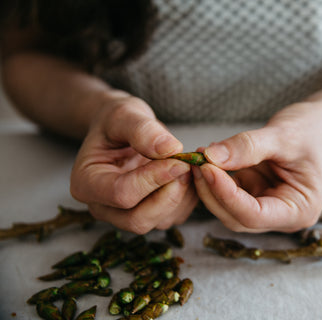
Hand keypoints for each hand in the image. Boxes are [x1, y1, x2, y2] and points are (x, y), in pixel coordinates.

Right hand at [70, 93, 197, 232]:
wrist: (123, 130)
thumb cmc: (118, 121)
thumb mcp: (125, 114)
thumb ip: (142, 130)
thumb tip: (170, 149)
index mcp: (86, 184)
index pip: (122, 193)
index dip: (154, 179)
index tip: (179, 159)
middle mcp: (103, 208)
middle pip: (139, 219)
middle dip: (169, 194)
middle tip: (187, 165)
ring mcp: (126, 216)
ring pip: (160, 221)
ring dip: (183, 195)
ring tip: (189, 163)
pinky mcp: (151, 216)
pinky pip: (175, 216)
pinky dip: (189, 197)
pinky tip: (189, 173)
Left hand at [193, 102, 321, 232]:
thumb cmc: (313, 128)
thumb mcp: (282, 135)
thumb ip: (247, 147)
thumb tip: (210, 156)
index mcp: (299, 210)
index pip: (253, 215)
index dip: (226, 194)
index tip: (206, 167)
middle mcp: (282, 215)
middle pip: (236, 217)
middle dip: (213, 191)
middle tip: (196, 161)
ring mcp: (268, 205)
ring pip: (228, 207)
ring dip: (210, 184)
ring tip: (200, 155)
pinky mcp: (256, 192)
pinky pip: (229, 191)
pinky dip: (216, 176)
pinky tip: (210, 156)